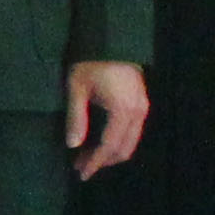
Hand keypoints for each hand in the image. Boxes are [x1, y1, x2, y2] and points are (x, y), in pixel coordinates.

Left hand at [68, 59, 150, 178]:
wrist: (110, 41)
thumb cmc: (90, 63)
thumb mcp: (76, 89)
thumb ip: (76, 118)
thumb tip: (72, 145)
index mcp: (123, 110)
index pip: (109, 146)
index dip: (95, 162)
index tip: (81, 173)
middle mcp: (138, 113)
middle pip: (123, 148)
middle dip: (102, 161)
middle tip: (79, 167)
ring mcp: (143, 108)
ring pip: (130, 142)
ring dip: (109, 153)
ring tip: (85, 157)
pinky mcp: (141, 104)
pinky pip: (132, 132)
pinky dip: (116, 141)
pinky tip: (98, 142)